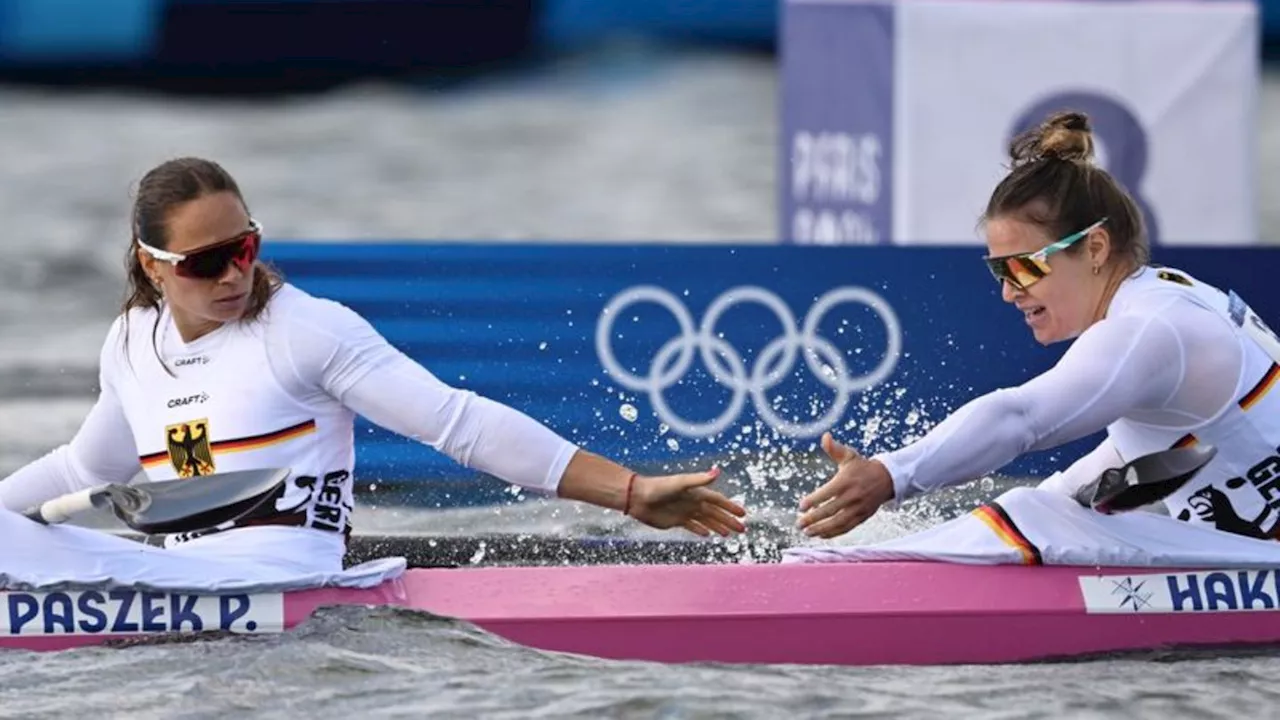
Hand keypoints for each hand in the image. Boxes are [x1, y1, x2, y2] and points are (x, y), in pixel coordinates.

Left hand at [627, 466, 746, 536]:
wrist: (638, 498)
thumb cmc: (658, 488)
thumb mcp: (680, 483)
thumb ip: (699, 479)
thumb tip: (717, 472)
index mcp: (696, 493)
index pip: (718, 501)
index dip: (730, 507)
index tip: (743, 514)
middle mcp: (692, 502)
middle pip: (715, 513)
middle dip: (728, 520)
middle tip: (742, 529)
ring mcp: (684, 512)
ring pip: (705, 520)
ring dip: (717, 526)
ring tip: (728, 534)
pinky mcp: (675, 521)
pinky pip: (692, 526)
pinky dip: (700, 530)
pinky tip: (707, 535)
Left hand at [796, 432, 894, 537]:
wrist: (887, 479)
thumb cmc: (862, 467)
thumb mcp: (849, 456)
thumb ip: (834, 449)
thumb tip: (825, 436)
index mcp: (846, 481)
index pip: (827, 493)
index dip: (813, 500)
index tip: (801, 506)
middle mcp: (853, 496)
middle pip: (831, 510)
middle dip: (813, 519)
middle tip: (799, 524)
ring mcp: (858, 508)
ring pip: (838, 522)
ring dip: (821, 529)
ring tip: (807, 532)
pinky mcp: (863, 517)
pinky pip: (847, 528)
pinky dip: (834, 533)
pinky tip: (821, 535)